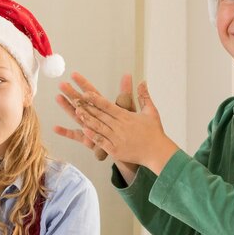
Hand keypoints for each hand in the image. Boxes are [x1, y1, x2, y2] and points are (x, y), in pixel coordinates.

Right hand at [54, 73, 135, 160]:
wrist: (128, 145)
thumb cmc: (127, 128)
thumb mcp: (127, 108)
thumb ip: (125, 92)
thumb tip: (128, 75)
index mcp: (102, 107)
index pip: (91, 92)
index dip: (83, 83)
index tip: (74, 74)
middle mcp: (94, 115)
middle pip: (80, 102)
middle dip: (71, 93)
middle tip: (61, 84)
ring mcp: (89, 126)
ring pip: (76, 115)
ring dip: (67, 107)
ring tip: (58, 97)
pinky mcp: (88, 138)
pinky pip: (75, 135)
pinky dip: (65, 132)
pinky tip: (56, 128)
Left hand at [61, 73, 178, 173]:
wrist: (158, 153)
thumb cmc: (154, 132)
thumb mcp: (151, 112)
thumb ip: (144, 96)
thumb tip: (142, 81)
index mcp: (127, 117)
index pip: (108, 106)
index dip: (96, 99)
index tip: (86, 93)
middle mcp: (120, 127)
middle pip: (100, 115)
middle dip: (87, 106)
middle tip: (75, 99)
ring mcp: (117, 139)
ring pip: (99, 127)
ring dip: (87, 119)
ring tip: (76, 111)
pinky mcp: (115, 150)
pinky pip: (101, 142)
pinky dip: (93, 136)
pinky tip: (84, 130)